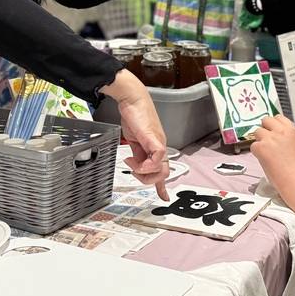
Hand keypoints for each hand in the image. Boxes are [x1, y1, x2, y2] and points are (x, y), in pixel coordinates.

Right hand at [100, 70, 169, 199]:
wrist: (132, 99)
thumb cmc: (133, 115)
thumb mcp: (134, 141)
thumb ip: (137, 154)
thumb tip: (136, 165)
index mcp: (156, 148)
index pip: (163, 170)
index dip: (162, 185)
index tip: (163, 196)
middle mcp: (160, 147)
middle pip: (163, 174)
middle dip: (146, 179)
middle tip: (133, 170)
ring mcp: (158, 143)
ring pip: (161, 169)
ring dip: (143, 172)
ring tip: (131, 161)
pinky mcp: (154, 138)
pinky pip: (157, 157)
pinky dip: (146, 164)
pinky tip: (134, 159)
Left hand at [250, 115, 294, 200]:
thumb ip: (285, 138)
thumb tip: (274, 137)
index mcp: (291, 130)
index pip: (278, 117)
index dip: (273, 124)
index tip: (271, 129)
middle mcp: (280, 131)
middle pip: (265, 120)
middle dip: (264, 129)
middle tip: (266, 140)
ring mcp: (270, 138)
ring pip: (257, 132)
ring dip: (259, 141)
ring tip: (266, 153)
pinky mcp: (261, 147)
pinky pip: (253, 146)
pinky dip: (256, 152)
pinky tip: (264, 160)